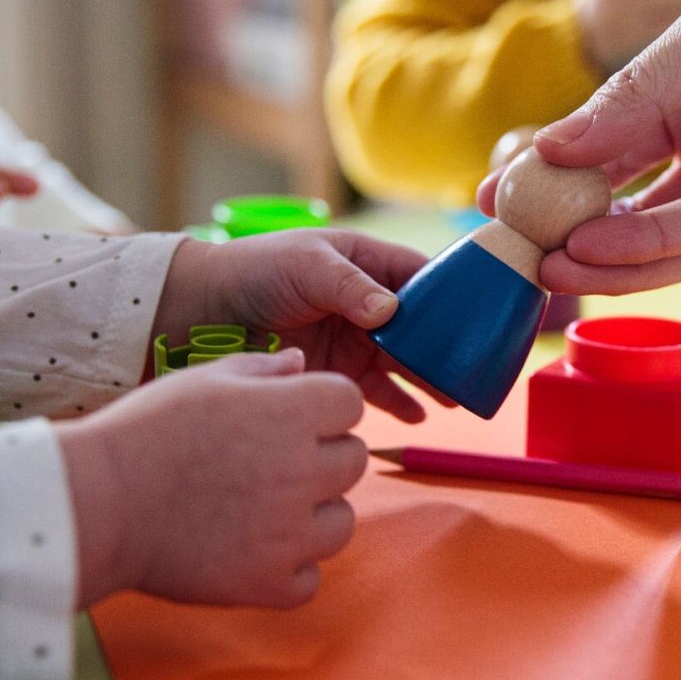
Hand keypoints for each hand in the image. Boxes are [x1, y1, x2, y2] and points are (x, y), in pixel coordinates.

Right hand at [59, 351, 367, 608]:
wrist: (95, 505)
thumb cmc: (144, 434)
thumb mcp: (202, 381)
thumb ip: (262, 369)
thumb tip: (303, 363)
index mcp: (293, 413)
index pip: (349, 404)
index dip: (321, 408)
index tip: (287, 418)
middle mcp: (303, 471)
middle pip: (353, 460)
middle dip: (321, 458)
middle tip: (267, 465)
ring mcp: (290, 533)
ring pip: (341, 522)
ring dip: (312, 517)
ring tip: (257, 511)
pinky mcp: (269, 583)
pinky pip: (309, 578)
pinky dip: (287, 571)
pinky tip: (249, 552)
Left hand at [154, 229, 448, 421]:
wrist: (201, 311)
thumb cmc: (253, 271)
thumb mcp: (306, 266)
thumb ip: (351, 287)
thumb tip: (393, 312)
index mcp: (366, 263)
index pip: (423, 278)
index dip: (452, 296)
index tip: (479, 317)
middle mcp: (368, 303)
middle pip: (424, 327)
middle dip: (449, 348)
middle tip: (474, 370)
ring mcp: (355, 339)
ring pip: (407, 362)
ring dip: (431, 380)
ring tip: (455, 399)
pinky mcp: (338, 371)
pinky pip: (378, 391)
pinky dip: (400, 404)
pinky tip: (418, 417)